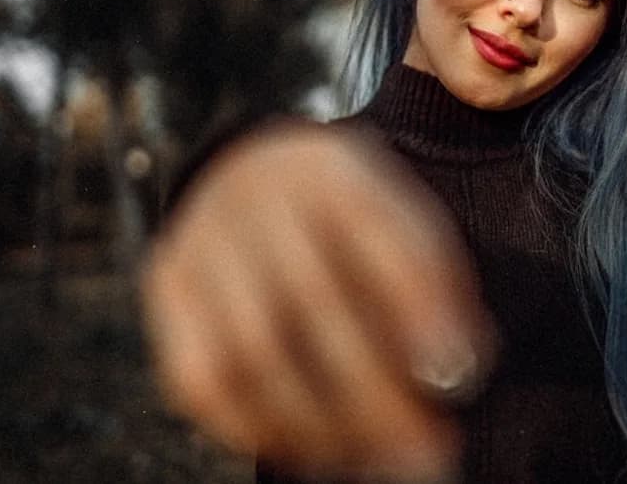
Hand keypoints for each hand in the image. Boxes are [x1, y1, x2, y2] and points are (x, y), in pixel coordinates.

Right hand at [141, 119, 495, 480]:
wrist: (255, 176)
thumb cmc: (352, 224)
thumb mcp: (404, 221)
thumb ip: (435, 285)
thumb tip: (455, 374)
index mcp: (334, 172)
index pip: (376, 231)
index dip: (418, 307)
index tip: (459, 375)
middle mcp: (257, 197)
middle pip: (310, 302)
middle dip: (376, 394)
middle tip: (427, 450)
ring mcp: (202, 243)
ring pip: (250, 353)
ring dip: (322, 426)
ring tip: (378, 459)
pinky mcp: (167, 289)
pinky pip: (201, 380)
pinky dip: (260, 430)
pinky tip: (311, 449)